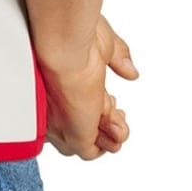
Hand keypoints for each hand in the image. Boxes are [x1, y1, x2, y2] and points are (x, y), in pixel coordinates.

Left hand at [37, 13, 138, 159]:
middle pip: (82, 127)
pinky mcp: (73, 136)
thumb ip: (118, 59)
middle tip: (115, 110)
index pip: (78, 107)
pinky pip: (90, 152)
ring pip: (88, 142)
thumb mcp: (104, 45)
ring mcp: (65, 122)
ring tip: (114, 117)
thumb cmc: (76, 38)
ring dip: (110, 133)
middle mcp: (61, 104)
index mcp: (63, 83)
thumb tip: (131, 71)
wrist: (66, 48)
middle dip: (106, 121)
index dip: (100, 106)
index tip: (110, 100)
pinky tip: (114, 126)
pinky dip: (108, 143)